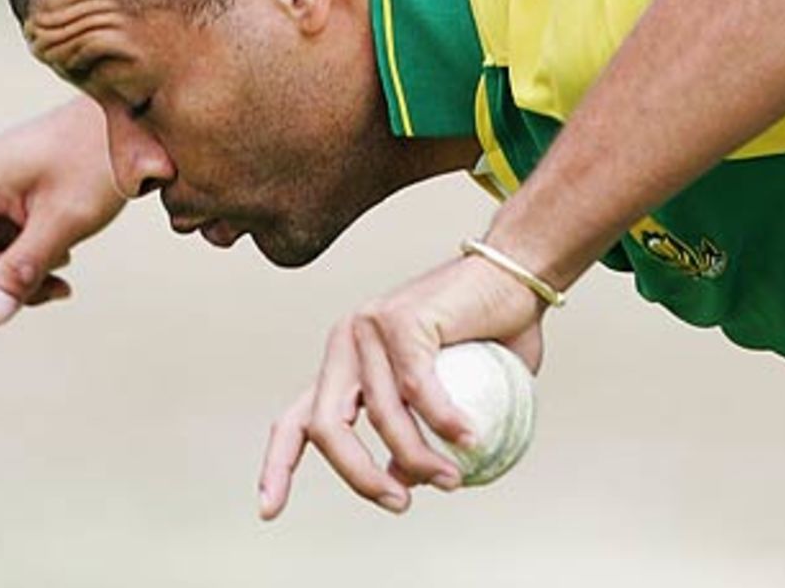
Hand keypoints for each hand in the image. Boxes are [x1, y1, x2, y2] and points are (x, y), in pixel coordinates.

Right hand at [0, 97, 124, 323]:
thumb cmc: (98, 158)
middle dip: (4, 283)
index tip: (24, 289)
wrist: (130, 125)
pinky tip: (61, 251)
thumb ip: (23, 269)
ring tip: (63, 259)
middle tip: (56, 284)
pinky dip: (28, 258)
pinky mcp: (4, 200)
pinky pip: (1, 246)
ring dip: (20, 273)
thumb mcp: (63, 221)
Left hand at [257, 252, 545, 517]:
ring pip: (380, 415)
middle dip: (359, 476)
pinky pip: (418, 389)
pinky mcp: (402, 319)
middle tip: (400, 503)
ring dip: (419, 459)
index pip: (296, 419)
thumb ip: (418, 435)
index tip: (269, 512)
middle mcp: (347, 341)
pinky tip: (471, 438)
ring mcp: (370, 327)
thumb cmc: (488, 333)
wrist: (515, 272)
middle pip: (326, 426)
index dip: (278, 467)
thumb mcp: (445, 397)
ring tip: (452, 478)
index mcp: (346, 362)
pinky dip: (444, 422)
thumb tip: (403, 479)